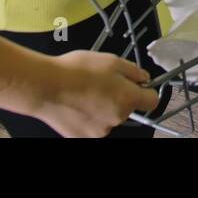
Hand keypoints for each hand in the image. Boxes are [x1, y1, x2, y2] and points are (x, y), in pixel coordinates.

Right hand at [32, 50, 160, 137]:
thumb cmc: (78, 69)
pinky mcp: (82, 138)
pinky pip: (91, 126)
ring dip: (101, 108)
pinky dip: (86, 118)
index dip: (145, 91)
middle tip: (100, 83)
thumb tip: (144, 79)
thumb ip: (133, 71)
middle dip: (118, 97)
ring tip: (83, 93)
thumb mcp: (111, 60)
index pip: (152, 101)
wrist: (45, 86)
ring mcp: (99, 131)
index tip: (135, 84)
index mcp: (128, 98)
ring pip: (108, 118)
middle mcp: (117, 119)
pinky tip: (74, 105)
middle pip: (126, 108)